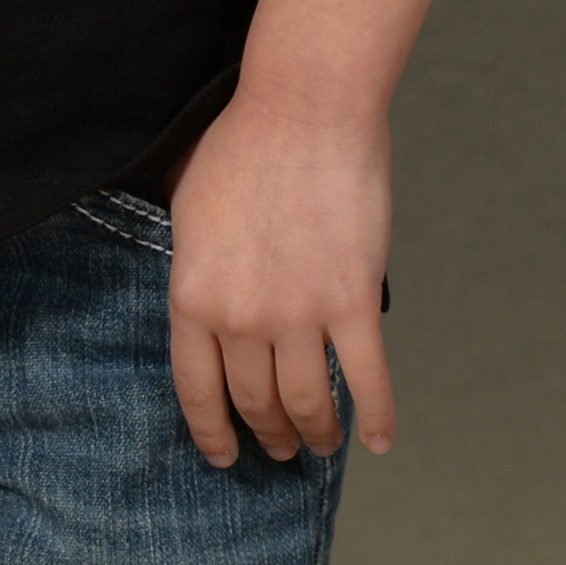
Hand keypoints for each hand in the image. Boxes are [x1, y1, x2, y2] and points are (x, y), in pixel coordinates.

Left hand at [165, 90, 394, 467]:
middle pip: (255, 402)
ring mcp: (299, 313)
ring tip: (323, 443)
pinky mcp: (353, 301)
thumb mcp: (187, 207)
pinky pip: (368, 378)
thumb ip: (192, 266)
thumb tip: (198, 304)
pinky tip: (379, 440)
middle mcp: (242, 317)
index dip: (212, 432)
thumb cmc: (243, 144)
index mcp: (194, 295)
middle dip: (269, 434)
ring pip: (309, 402)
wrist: (303, 107)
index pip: (196, 389)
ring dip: (317, 433)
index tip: (224, 457)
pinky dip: (377, 416)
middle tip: (281, 448)